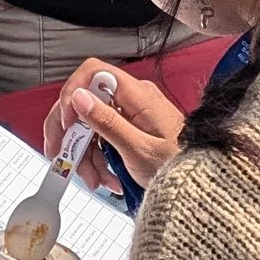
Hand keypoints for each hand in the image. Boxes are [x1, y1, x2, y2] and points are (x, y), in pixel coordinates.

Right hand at [43, 59, 184, 194]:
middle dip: (72, 134)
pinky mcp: (130, 129)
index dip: (72, 94)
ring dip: (86, 155)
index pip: (93, 74)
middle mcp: (132, 98)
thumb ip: (107, 122)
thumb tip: (78, 97)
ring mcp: (131, 113)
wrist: (198, 185)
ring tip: (96, 180)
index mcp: (137, 95)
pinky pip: (103, 138)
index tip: (65, 123)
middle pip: (86, 102)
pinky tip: (106, 178)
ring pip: (91, 125)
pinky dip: (98, 159)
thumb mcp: (138, 149)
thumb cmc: (178, 166)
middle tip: (61, 158)